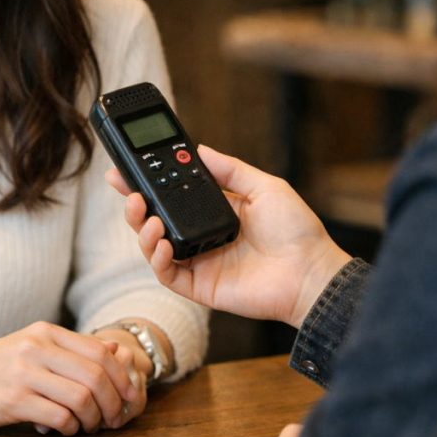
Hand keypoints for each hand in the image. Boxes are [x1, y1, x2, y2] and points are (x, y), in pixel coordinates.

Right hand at [0, 322, 141, 434]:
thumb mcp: (33, 345)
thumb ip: (72, 347)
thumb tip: (114, 348)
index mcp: (46, 332)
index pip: (100, 352)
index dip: (121, 378)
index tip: (130, 397)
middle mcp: (37, 347)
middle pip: (96, 375)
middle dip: (113, 402)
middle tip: (114, 419)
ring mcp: (25, 373)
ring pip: (81, 397)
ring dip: (93, 418)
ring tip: (89, 427)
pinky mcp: (14, 400)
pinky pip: (59, 416)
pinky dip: (70, 427)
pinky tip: (65, 430)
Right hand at [106, 145, 350, 326]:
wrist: (311, 271)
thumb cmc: (296, 230)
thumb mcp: (264, 186)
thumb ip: (230, 169)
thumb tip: (199, 149)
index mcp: (215, 212)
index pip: (171, 196)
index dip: (146, 184)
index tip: (125, 169)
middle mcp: (202, 236)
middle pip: (155, 220)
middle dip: (135, 205)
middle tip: (127, 191)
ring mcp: (199, 262)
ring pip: (153, 247)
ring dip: (143, 230)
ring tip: (149, 217)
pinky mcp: (200, 286)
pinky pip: (167, 274)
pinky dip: (157, 259)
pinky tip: (161, 243)